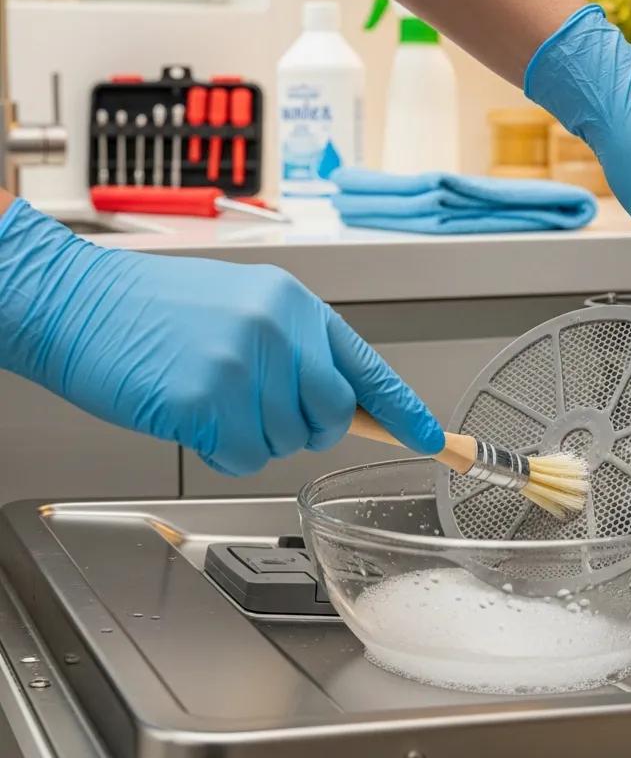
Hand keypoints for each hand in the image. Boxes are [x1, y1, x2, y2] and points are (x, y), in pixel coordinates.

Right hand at [0, 201, 442, 473]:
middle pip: (334, 414)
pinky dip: (223, 451)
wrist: (74, 300)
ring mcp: (245, 364)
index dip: (402, 409)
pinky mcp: (207, 399)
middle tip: (264, 411)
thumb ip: (296, 348)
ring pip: (286, 443)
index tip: (429, 437)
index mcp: (293, 304)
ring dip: (253, 437)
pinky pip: (244, 457)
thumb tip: (340, 399)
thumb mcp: (244, 307)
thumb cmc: (153, 307)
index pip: (365, 366)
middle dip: (307, 428)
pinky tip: (193, 415)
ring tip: (213, 397)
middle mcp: (279, 329)